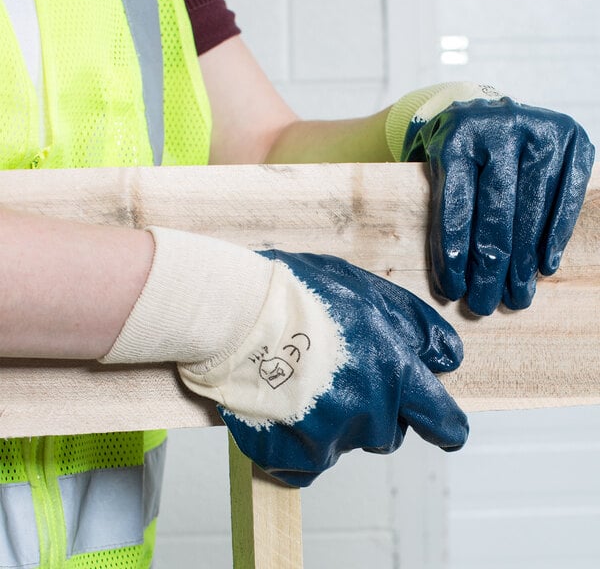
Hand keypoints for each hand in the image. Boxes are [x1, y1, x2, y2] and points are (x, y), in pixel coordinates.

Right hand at [180, 250, 467, 486]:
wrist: (236, 312)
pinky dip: (300, 443)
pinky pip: (308, 463)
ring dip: (334, 422)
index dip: (445, 427)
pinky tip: (284, 409)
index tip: (444, 432)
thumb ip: (416, 327)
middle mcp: (368, 412)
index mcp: (394, 373)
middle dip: (373, 409)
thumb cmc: (300, 293)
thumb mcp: (369, 292)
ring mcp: (328, 439)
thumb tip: (448, 359)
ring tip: (303, 383)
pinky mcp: (290, 455)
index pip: (441, 421)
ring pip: (346, 444)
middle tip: (337, 374)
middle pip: (388, 433)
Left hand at [391, 84, 594, 314]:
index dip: (454, 255)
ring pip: (532, 211)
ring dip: (523, 263)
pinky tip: (544, 267)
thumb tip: (451, 284)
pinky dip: (556, 235)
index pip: (456, 209)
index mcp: (456, 140)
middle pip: (496, 215)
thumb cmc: (458, 154)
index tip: (454, 291)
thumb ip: (443, 213)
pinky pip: (566, 196)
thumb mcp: (437, 171)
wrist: (486, 111)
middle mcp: (498, 129)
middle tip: (485, 305)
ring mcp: (539, 130)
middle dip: (490, 269)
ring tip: (516, 297)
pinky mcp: (572, 137)